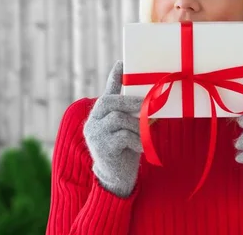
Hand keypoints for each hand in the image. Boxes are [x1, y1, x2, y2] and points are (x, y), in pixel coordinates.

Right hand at [83, 61, 142, 197]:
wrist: (116, 178)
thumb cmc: (125, 151)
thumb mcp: (128, 130)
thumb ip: (132, 116)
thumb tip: (150, 102)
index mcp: (99, 115)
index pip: (107, 93)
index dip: (114, 78)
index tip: (121, 63)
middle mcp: (92, 122)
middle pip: (109, 102)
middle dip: (130, 101)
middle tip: (148, 104)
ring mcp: (95, 135)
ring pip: (118, 119)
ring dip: (137, 125)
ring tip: (146, 133)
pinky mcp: (102, 148)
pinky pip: (123, 136)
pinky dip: (136, 140)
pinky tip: (142, 146)